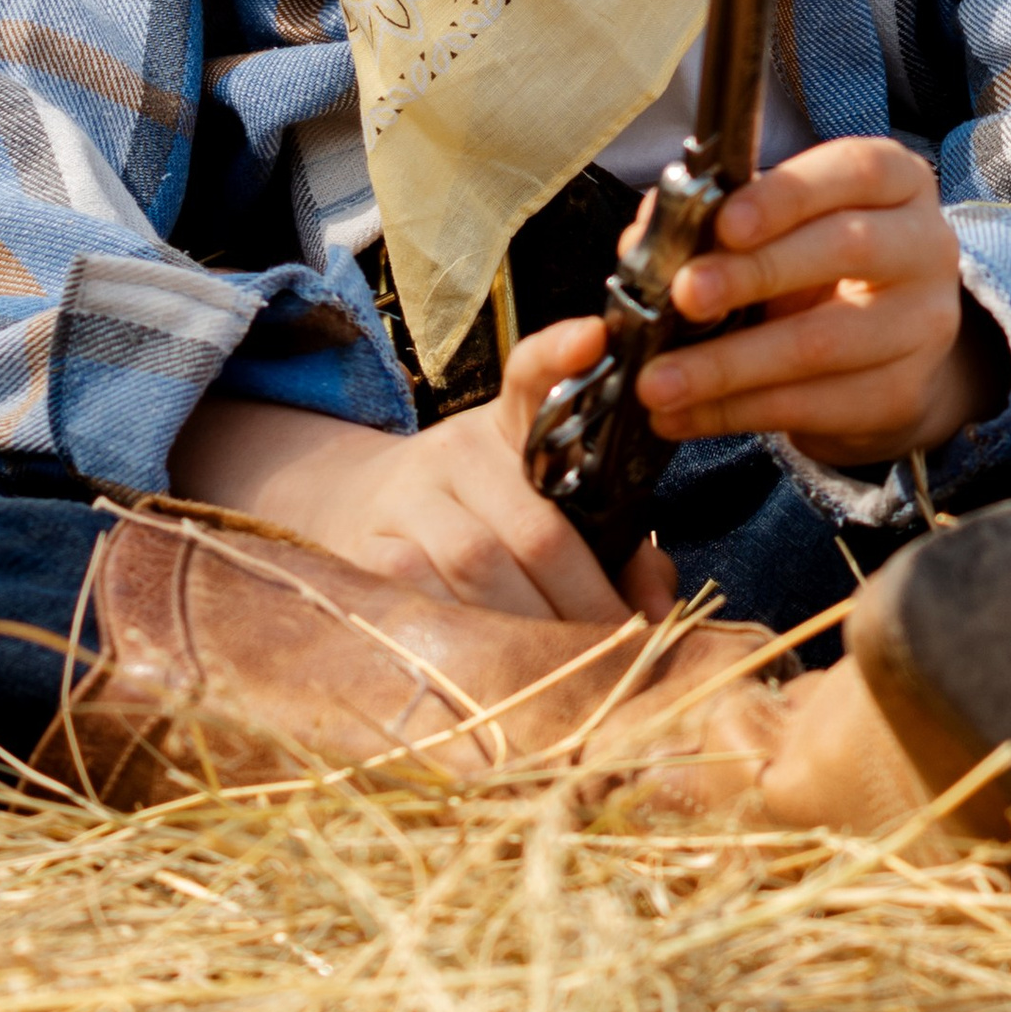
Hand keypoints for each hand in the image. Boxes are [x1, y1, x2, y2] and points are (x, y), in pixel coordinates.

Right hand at [168, 371, 681, 623]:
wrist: (356, 515)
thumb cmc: (484, 519)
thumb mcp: (547, 507)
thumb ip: (619, 546)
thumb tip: (654, 600)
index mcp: (512, 426)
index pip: (534, 374)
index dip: (561, 353)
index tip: (595, 338)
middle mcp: (458, 451)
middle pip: (535, 527)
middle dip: (587, 600)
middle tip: (626, 650)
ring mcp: (410, 499)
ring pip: (479, 567)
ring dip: (537, 631)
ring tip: (576, 673)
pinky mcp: (371, 554)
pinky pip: (429, 602)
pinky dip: (475, 642)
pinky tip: (504, 673)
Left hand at [620, 136, 1009, 467]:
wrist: (884, 352)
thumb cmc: (818, 267)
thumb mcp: (782, 228)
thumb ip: (718, 219)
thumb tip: (650, 232)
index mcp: (895, 183)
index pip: (855, 172)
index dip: (787, 195)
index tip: (724, 222)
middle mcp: (924, 245)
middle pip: (845, 249)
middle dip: (754, 273)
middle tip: (684, 295)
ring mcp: (923, 324)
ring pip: (822, 343)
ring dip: (728, 365)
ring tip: (658, 381)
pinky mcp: (901, 395)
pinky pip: (810, 405)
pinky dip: (735, 412)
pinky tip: (683, 415)